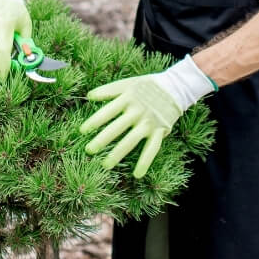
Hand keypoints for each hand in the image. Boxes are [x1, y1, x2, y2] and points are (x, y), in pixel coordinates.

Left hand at [79, 55, 215, 177]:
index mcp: (128, 98)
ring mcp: (148, 122)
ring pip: (132, 140)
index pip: (107, 111)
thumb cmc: (147, 86)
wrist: (176, 87)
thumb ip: (109, 90)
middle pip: (117, 127)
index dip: (94, 121)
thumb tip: (88, 96)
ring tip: (105, 165)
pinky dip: (145, 161)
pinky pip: (152, 148)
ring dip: (118, 153)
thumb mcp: (128, 83)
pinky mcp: (160, 130)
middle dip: (102, 139)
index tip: (82, 131)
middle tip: (89, 150)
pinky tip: (137, 174)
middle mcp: (137, 111)